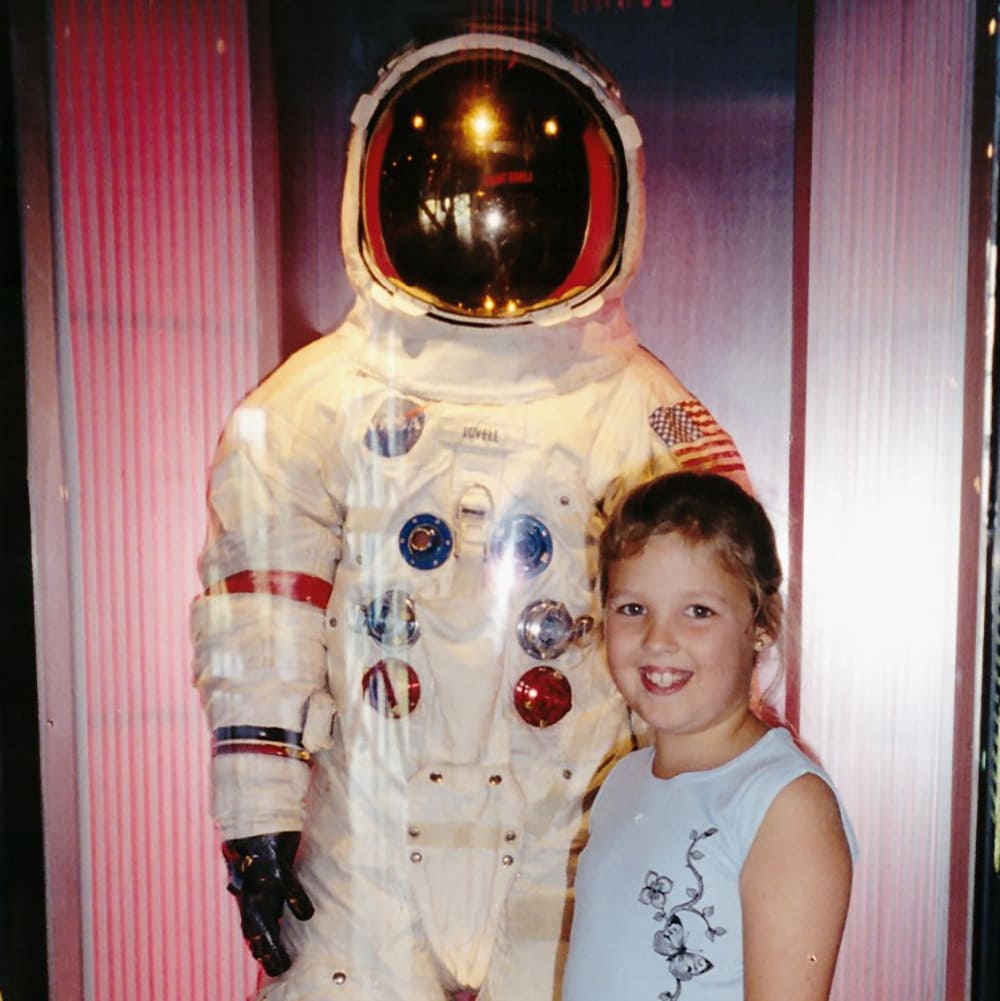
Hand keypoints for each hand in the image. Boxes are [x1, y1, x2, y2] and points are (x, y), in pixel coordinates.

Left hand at [222, 831, 314, 975]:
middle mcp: (249, 886)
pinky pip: (285, 885)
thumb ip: (246, 876)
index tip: (265, 962)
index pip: (248, 924)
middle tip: (278, 969)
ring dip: (271, 941)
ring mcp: (261, 875)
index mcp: (245, 887)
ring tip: (281, 962)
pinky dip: (295, 900)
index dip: (256, 945)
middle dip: (263, 951)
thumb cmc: (252, 832)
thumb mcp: (244, 858)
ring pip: (263, 915)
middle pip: (254, 926)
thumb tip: (239, 890)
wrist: (250, 805)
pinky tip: (306, 915)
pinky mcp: (274, 860)